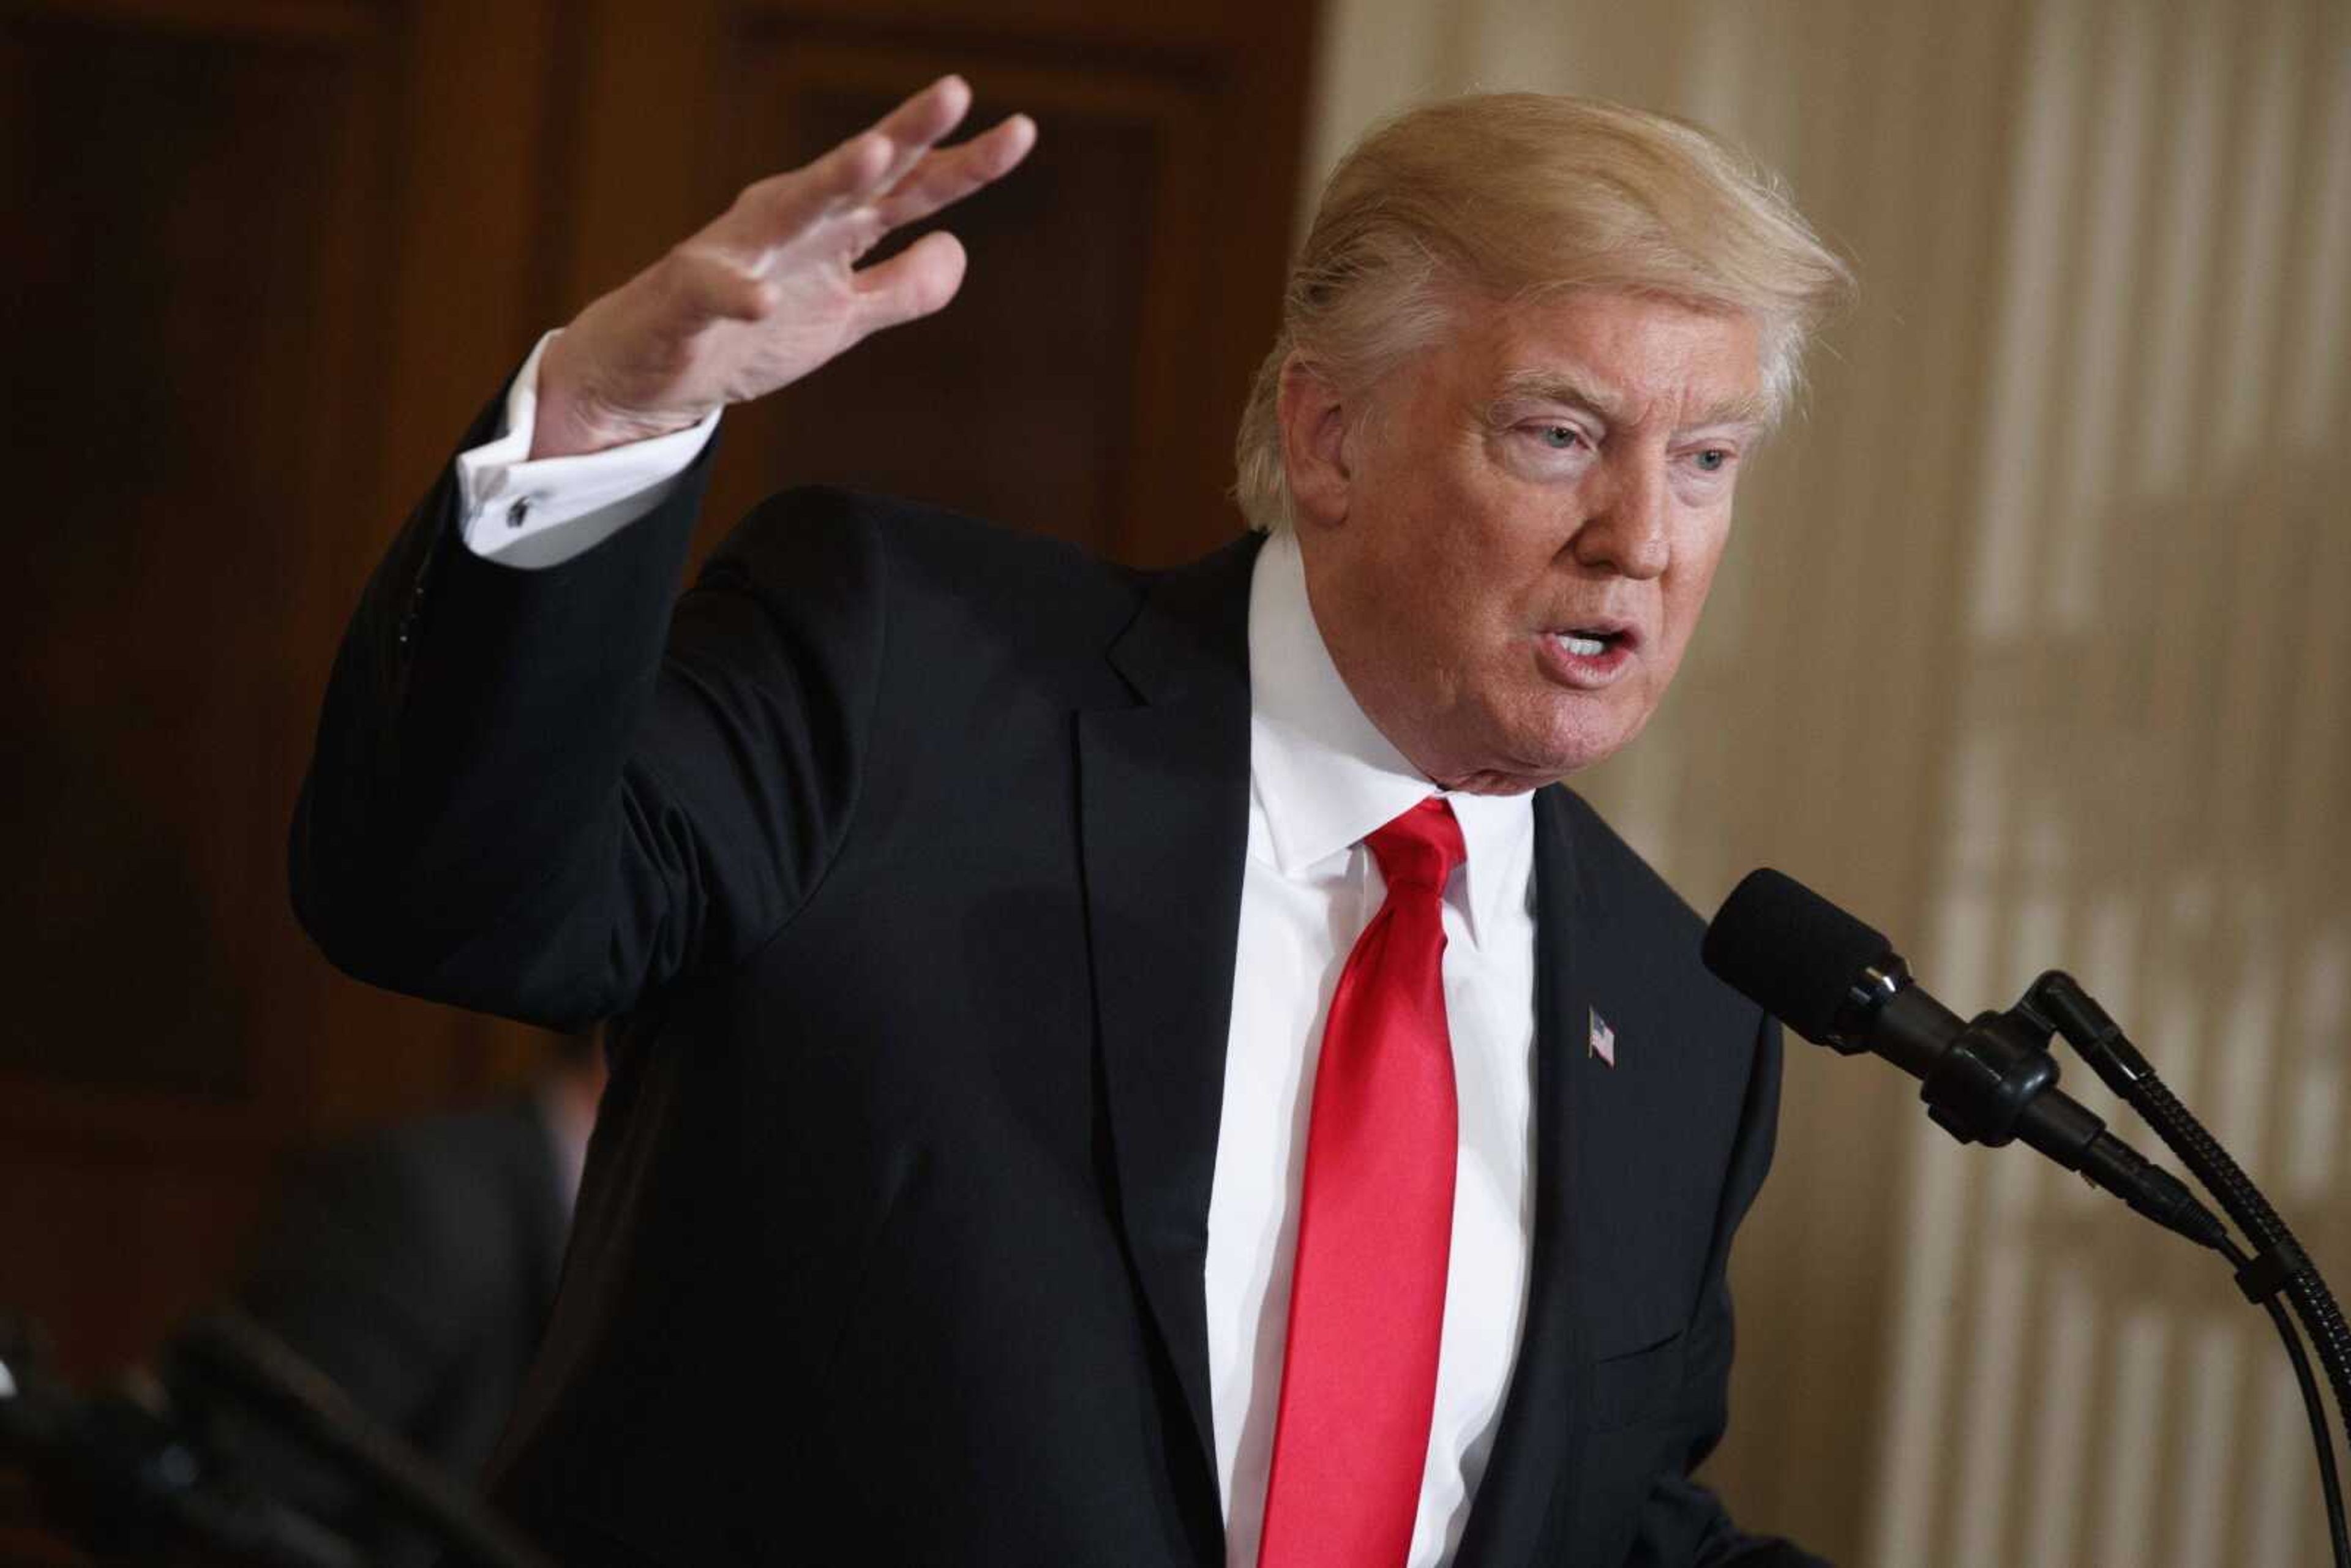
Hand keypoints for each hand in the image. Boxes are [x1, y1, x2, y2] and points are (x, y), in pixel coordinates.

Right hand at [531, 76, 1035, 459]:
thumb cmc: (749, 334)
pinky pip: (715, 293)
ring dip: (832, 181)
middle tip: (955, 91)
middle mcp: (790, 223)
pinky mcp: (690, 300)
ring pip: (790, 210)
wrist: (650, 372)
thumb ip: (902, 288)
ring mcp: (738, 256)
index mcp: (832, 228)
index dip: (964, 164)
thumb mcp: (846, 318)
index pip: (910, 190)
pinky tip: (762, 299)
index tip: (1021, 132)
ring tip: (875, 155)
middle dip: (906, 134)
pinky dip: (738, 293)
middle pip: (859, 175)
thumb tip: (958, 246)